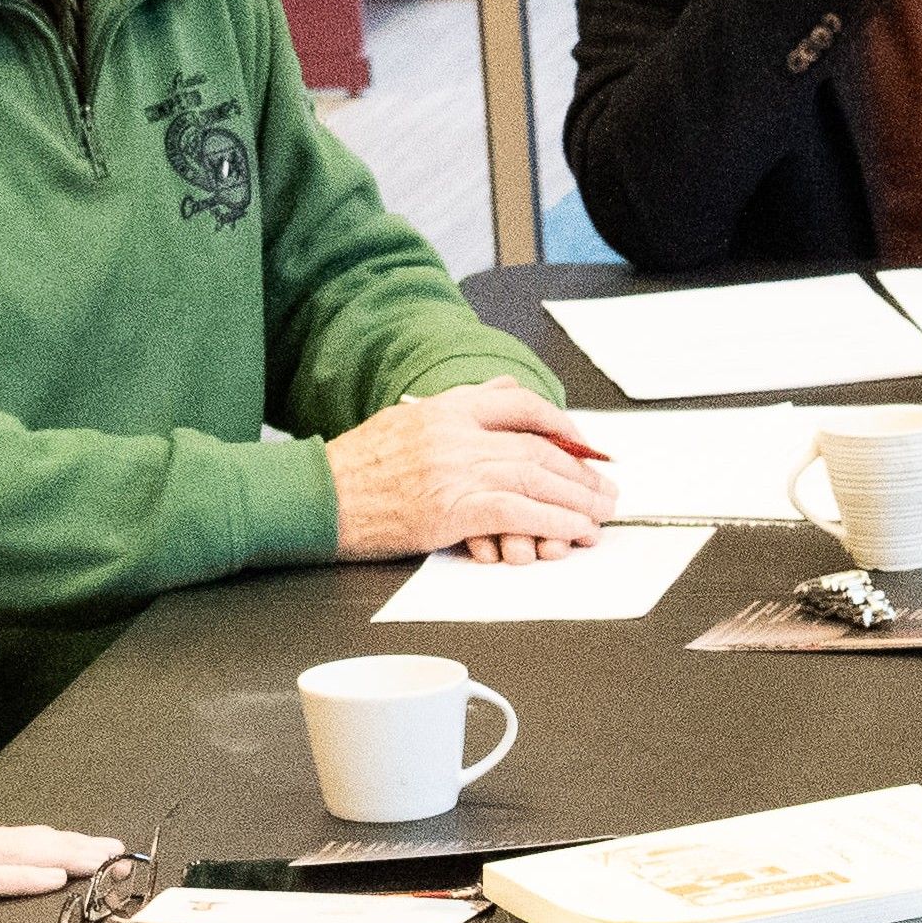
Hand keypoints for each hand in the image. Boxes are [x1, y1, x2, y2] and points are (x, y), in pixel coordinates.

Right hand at [327, 384, 608, 561]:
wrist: (316, 497)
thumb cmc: (354, 468)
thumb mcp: (406, 419)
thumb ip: (458, 407)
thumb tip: (504, 391)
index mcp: (446, 407)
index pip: (520, 404)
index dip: (561, 425)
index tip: (584, 445)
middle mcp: (455, 432)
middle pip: (537, 446)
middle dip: (580, 471)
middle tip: (606, 489)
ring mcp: (454, 468)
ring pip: (536, 477)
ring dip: (577, 500)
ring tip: (601, 515)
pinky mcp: (451, 507)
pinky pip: (518, 511)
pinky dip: (553, 522)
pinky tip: (573, 532)